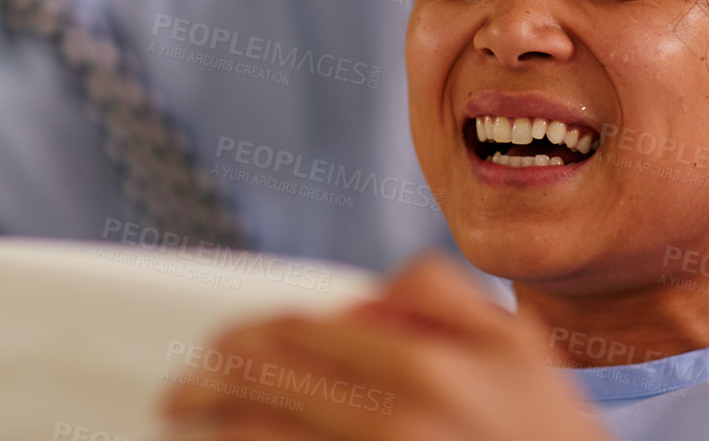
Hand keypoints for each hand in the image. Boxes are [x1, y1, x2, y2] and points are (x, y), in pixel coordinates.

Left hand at [158, 254, 617, 440]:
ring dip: (206, 421)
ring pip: (255, 436)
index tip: (220, 346)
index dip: (247, 336)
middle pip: (264, 382)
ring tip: (184, 417)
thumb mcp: (524, 358)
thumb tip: (379, 284)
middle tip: (185, 385)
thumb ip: (450, 301)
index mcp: (427, 367)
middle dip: (209, 378)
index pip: (301, 333)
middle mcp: (390, 423)